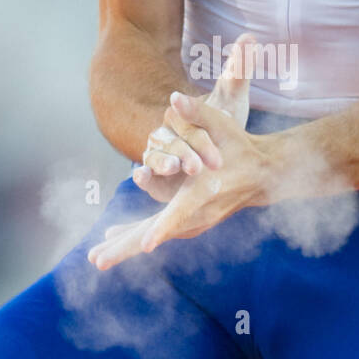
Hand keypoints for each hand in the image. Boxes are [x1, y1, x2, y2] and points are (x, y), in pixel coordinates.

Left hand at [88, 66, 273, 271]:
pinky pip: (156, 232)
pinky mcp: (189, 222)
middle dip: (126, 248)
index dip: (162, 228)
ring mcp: (194, 222)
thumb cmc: (240, 147)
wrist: (261, 174)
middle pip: (157, 234)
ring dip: (125, 247)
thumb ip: (197, 112)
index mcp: (203, 192)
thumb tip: (174, 97)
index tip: (147, 245)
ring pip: (153, 237)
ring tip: (97, 258)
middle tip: (98, 261)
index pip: (181, 212)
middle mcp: (197, 213)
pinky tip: (113, 239)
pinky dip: (135, 237)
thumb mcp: (223, 125)